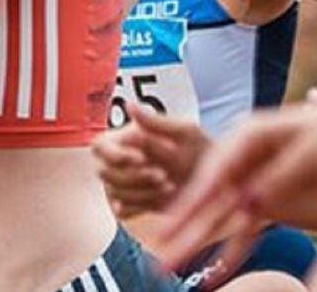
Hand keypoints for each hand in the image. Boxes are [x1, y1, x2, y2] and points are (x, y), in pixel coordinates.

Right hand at [93, 104, 209, 217]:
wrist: (217, 182)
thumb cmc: (200, 150)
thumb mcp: (184, 132)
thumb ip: (156, 123)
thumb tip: (130, 106)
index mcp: (125, 139)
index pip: (99, 146)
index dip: (115, 155)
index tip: (141, 159)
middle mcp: (118, 161)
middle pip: (105, 172)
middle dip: (134, 177)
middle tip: (163, 176)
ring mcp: (124, 184)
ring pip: (115, 192)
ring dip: (142, 192)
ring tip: (170, 186)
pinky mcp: (132, 204)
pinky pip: (124, 210)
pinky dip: (142, 206)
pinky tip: (161, 199)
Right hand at [155, 98, 316, 273]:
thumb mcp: (315, 147)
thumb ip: (281, 175)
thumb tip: (246, 202)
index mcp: (248, 137)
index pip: (214, 169)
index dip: (194, 196)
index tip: (176, 220)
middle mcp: (242, 161)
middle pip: (208, 197)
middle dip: (182, 227)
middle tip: (159, 250)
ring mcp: (253, 184)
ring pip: (218, 219)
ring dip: (194, 243)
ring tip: (167, 267)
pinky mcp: (269, 206)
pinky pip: (245, 234)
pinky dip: (230, 255)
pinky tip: (213, 276)